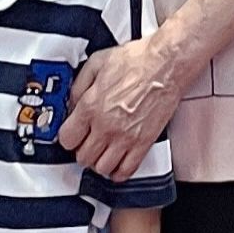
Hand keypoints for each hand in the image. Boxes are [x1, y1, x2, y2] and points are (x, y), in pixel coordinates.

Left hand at [62, 35, 188, 176]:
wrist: (166, 64)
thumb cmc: (137, 60)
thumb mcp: (96, 63)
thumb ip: (78, 85)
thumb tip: (70, 102)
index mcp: (91, 106)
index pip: (66, 139)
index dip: (67, 138)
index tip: (71, 135)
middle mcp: (106, 126)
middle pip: (83, 157)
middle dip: (81, 151)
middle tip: (86, 143)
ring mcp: (125, 137)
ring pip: (102, 167)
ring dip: (99, 163)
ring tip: (101, 153)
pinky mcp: (144, 143)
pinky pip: (126, 170)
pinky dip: (119, 172)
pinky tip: (117, 164)